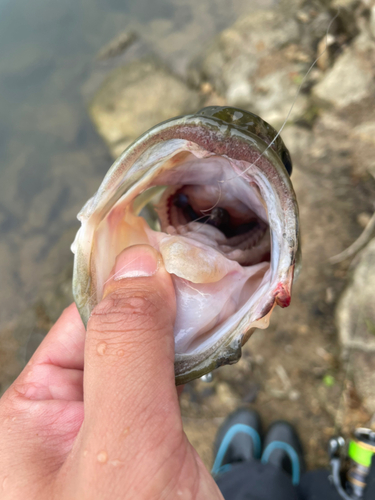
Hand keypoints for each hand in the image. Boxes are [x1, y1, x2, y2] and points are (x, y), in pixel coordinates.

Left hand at [0, 245, 222, 499]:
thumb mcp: (125, 442)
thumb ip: (126, 350)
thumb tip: (136, 263)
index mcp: (29, 418)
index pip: (81, 322)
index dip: (129, 286)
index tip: (176, 255)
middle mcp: (63, 423)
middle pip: (115, 337)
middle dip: (163, 308)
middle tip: (212, 277)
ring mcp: (107, 436)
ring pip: (145, 359)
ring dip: (182, 332)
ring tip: (221, 303)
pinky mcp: (145, 449)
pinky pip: (164, 386)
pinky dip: (190, 362)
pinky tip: (213, 344)